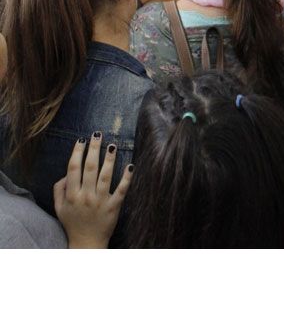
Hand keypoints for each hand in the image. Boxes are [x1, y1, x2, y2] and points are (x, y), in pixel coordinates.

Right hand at [53, 132, 132, 248]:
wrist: (86, 244)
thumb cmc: (72, 223)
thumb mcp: (59, 207)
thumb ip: (59, 189)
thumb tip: (67, 172)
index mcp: (71, 195)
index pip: (73, 169)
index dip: (77, 153)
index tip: (81, 140)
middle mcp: (85, 196)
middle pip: (90, 168)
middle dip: (93, 149)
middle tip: (98, 134)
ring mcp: (100, 201)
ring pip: (105, 176)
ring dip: (109, 159)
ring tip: (112, 145)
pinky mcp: (114, 207)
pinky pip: (121, 190)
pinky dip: (126, 177)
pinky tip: (130, 165)